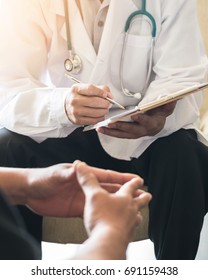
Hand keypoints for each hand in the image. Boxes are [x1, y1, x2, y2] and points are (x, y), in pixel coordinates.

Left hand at [26, 162, 141, 217]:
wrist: (29, 192)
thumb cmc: (41, 178)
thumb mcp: (56, 175)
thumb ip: (69, 173)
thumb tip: (80, 167)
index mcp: (83, 174)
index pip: (106, 175)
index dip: (121, 177)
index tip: (135, 179)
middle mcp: (85, 186)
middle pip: (109, 188)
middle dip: (124, 190)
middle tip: (139, 192)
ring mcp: (82, 197)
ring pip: (104, 199)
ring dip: (116, 202)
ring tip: (130, 205)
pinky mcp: (76, 208)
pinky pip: (93, 210)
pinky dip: (103, 212)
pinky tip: (112, 215)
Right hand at [65, 84, 112, 124]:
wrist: (67, 106)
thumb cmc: (79, 97)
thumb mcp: (86, 89)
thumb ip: (100, 89)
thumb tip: (110, 95)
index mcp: (76, 89)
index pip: (91, 89)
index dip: (101, 92)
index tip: (107, 95)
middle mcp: (74, 100)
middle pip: (95, 101)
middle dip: (106, 103)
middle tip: (109, 104)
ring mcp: (76, 111)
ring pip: (96, 112)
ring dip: (104, 111)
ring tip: (105, 109)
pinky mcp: (78, 120)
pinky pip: (94, 120)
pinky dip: (100, 118)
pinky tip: (100, 115)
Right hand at [75, 161, 150, 245]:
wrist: (108, 242)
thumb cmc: (104, 219)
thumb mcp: (93, 195)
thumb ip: (88, 181)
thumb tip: (81, 167)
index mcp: (124, 198)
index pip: (131, 186)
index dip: (134, 181)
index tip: (138, 179)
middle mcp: (130, 210)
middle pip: (140, 201)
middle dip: (143, 197)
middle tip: (147, 195)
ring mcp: (130, 224)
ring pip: (137, 216)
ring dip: (137, 214)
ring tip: (138, 214)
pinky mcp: (126, 237)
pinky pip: (130, 231)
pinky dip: (129, 229)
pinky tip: (126, 231)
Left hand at [97, 101, 176, 138]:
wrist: (157, 125)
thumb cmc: (159, 114)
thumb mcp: (166, 107)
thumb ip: (168, 103)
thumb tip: (173, 97)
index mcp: (151, 123)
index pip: (146, 122)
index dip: (141, 119)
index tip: (134, 115)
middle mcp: (142, 131)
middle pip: (130, 130)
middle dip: (120, 126)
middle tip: (110, 123)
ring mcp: (134, 134)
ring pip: (122, 134)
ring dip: (111, 132)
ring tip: (100, 128)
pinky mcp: (128, 135)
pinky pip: (118, 135)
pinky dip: (109, 133)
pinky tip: (100, 129)